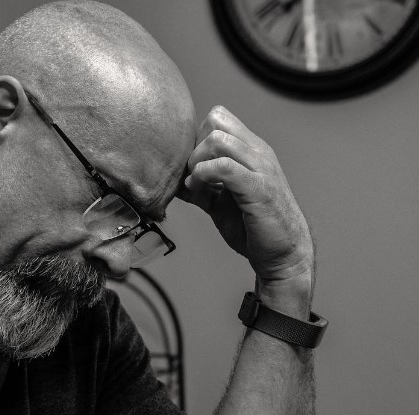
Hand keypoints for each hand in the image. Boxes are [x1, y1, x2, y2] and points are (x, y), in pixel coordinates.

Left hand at [178, 106, 313, 292]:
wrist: (284, 253)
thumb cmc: (254, 226)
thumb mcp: (220, 201)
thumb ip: (200, 186)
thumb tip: (173, 181)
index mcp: (251, 150)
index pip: (218, 117)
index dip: (197, 137)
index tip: (192, 166)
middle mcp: (258, 152)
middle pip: (215, 121)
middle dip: (194, 146)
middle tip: (192, 174)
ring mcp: (260, 168)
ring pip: (217, 140)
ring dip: (197, 161)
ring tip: (195, 184)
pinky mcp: (258, 188)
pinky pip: (224, 167)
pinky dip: (203, 176)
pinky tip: (199, 191)